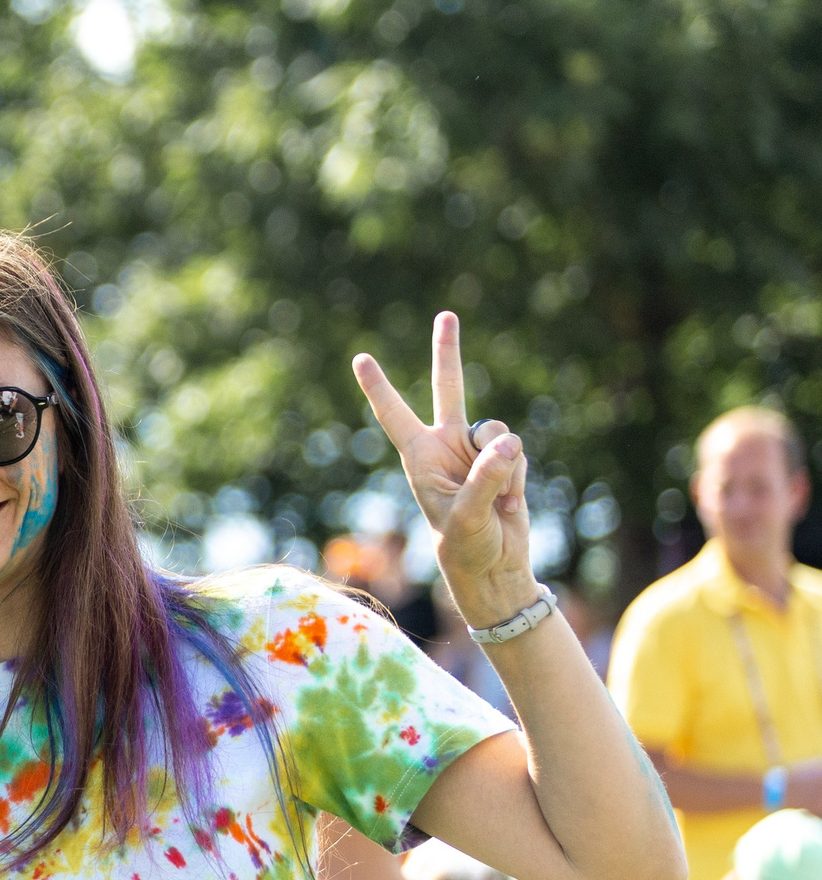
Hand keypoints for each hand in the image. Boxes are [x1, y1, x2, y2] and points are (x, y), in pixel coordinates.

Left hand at [352, 312, 536, 628]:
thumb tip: (507, 443)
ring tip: (494, 500)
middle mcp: (446, 446)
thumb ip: (486, 478)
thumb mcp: (468, 516)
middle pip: (449, 389)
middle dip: (448, 352)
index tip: (360, 358)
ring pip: (497, 431)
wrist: (494, 564)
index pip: (394, 415)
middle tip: (446, 315)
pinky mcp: (505, 460)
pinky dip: (517, 478)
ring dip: (502, 464)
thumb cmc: (466, 545)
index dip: (378, 387)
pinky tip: (508, 502)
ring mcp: (476, 451)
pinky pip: (518, 453)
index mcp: (420, 456)